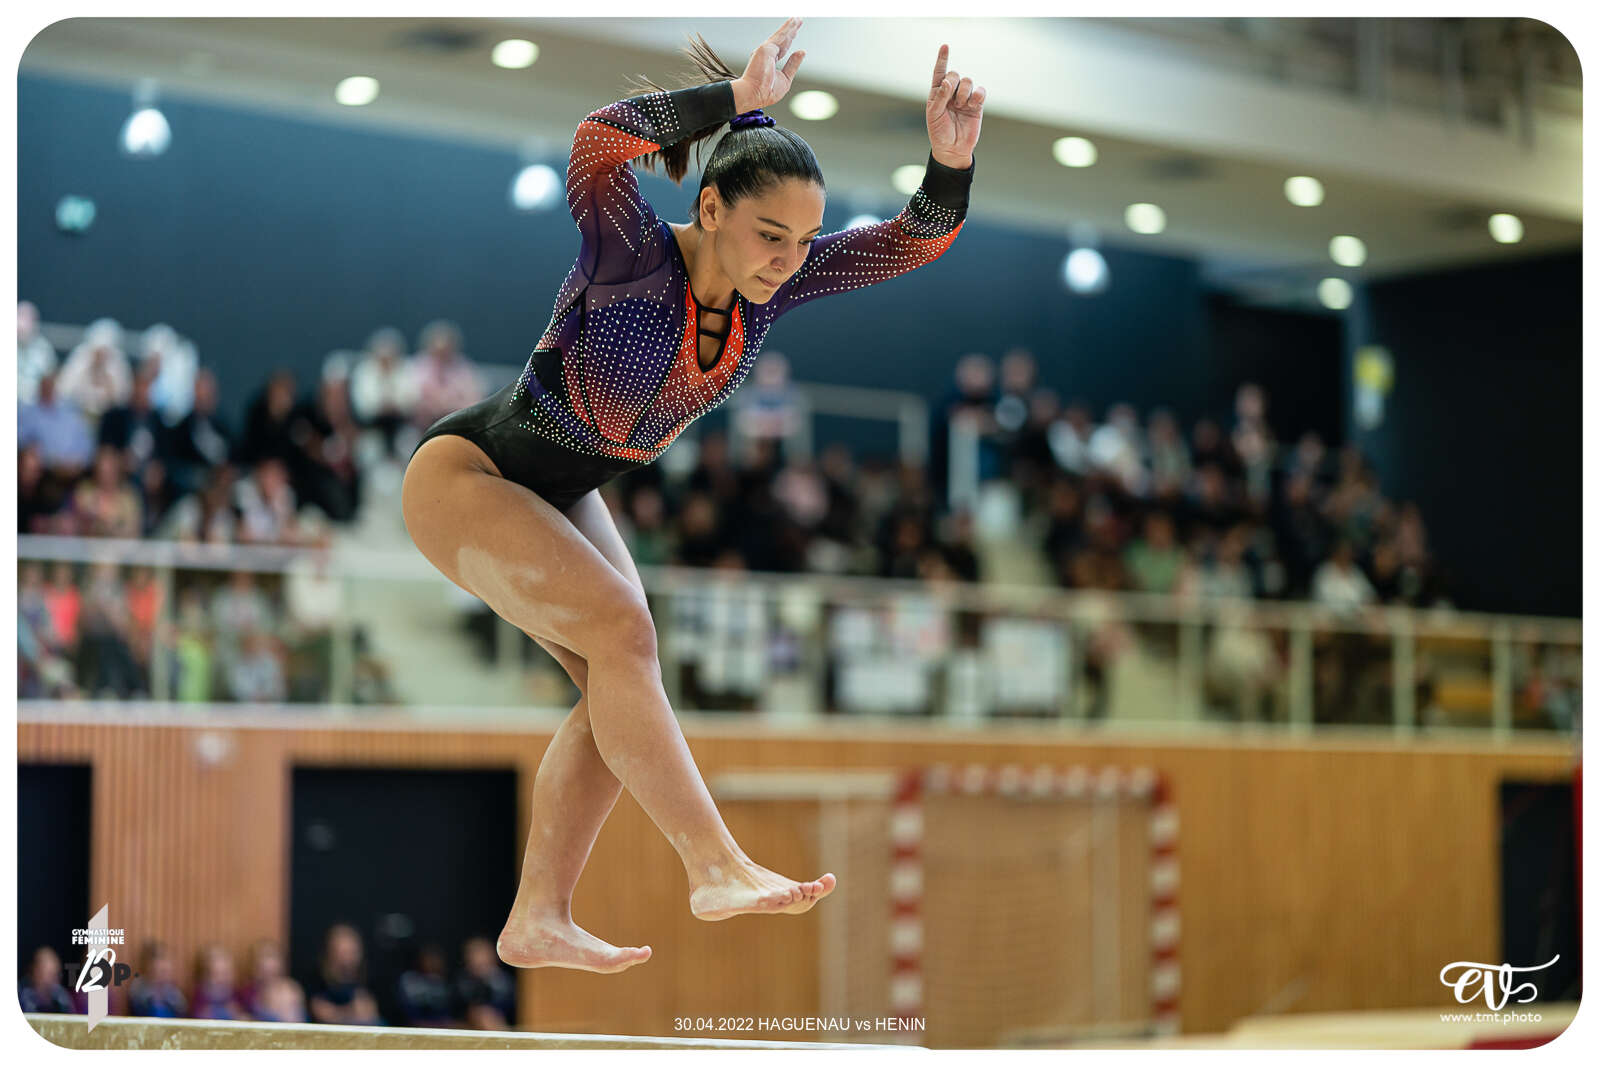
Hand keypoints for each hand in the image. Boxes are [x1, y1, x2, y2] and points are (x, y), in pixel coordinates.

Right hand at [731, 16, 806, 112]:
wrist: (754, 94)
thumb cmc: (766, 91)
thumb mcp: (785, 78)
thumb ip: (793, 64)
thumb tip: (802, 52)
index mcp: (770, 62)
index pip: (782, 49)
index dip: (789, 41)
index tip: (795, 34)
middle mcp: (766, 54)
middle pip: (782, 40)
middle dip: (791, 30)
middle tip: (798, 21)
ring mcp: (766, 50)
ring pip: (782, 36)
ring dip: (791, 26)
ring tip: (798, 19)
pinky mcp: (766, 48)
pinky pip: (781, 36)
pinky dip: (788, 28)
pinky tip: (794, 22)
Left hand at [926, 45, 984, 168]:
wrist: (953, 148)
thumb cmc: (939, 132)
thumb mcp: (934, 114)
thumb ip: (940, 96)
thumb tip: (948, 81)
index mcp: (937, 93)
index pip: (939, 72)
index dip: (942, 59)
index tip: (945, 46)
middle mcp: (951, 93)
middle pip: (955, 74)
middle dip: (953, 84)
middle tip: (952, 101)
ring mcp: (964, 98)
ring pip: (968, 81)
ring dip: (964, 93)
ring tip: (961, 106)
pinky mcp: (976, 104)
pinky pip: (980, 91)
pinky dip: (977, 96)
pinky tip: (972, 105)